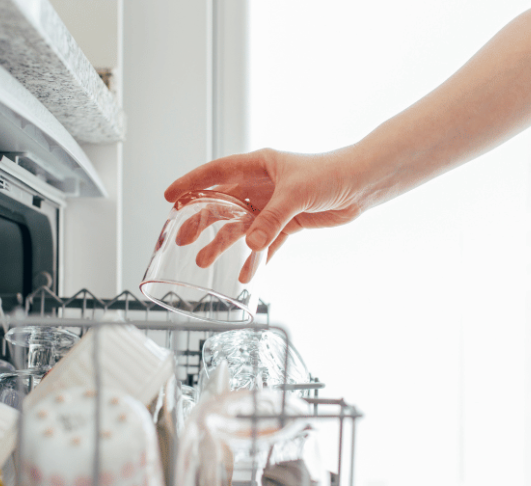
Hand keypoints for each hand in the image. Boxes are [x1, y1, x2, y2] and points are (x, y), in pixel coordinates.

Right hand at [164, 147, 367, 279]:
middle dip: (201, 221)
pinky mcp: (287, 223)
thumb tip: (251, 245)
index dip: (191, 184)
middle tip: (182, 238)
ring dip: (223, 244)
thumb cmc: (330, 174)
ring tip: (204, 261)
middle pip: (222, 203)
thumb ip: (271, 220)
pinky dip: (256, 258)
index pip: (216, 173)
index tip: (170, 196)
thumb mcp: (296, 195)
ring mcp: (272, 205)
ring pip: (240, 226)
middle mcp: (261, 185)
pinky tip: (245, 273)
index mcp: (258, 166)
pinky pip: (265, 243)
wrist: (360, 185)